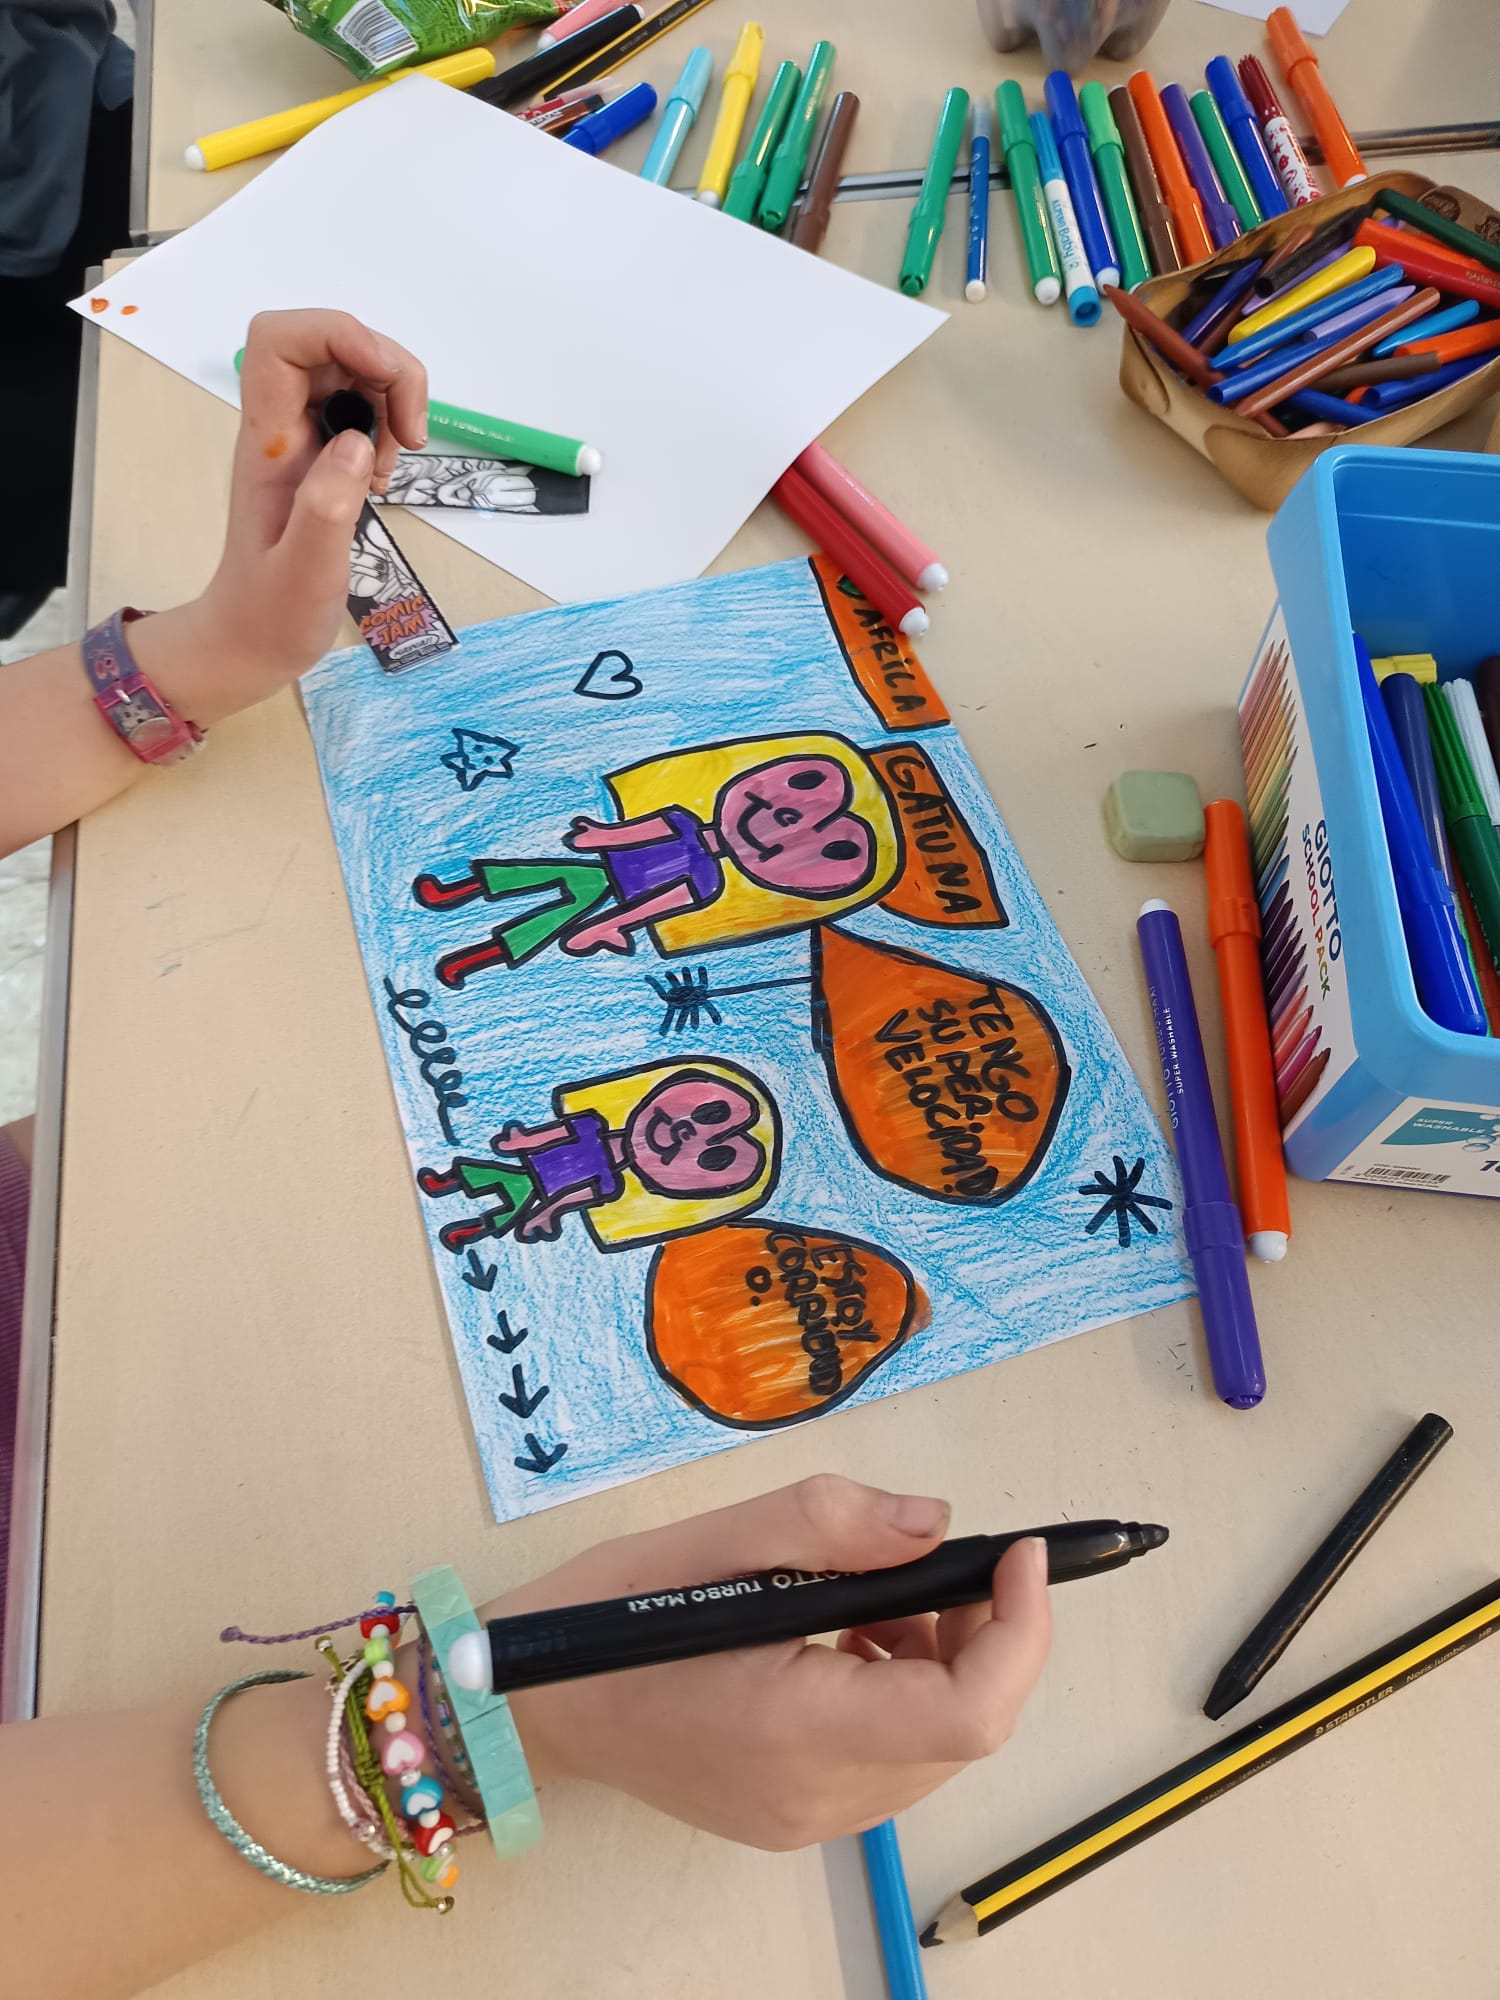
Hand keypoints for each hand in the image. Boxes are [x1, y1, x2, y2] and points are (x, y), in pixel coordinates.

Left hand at [135, 310, 428, 727]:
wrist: (250, 640)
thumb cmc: (272, 614)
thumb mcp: (305, 573)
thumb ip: (327, 508)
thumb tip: (357, 443)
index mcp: (267, 441)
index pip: (281, 341)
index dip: (339, 335)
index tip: (387, 384)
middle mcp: (281, 425)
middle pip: (329, 343)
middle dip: (386, 370)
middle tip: (412, 438)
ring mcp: (301, 437)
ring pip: (352, 370)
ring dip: (394, 400)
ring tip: (399, 462)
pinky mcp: (320, 456)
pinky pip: (360, 408)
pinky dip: (389, 426)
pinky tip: (386, 477)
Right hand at [502, 1476, 1051, 1848]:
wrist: (529, 1703)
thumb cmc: (606, 1618)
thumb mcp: (715, 1536)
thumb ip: (832, 1525)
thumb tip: (932, 1523)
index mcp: (795, 1729)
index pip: (967, 1711)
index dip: (1019, 1630)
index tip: (1019, 1554)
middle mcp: (813, 1795)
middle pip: (963, 1728)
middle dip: (982, 1633)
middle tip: (942, 1559)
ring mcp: (804, 1817)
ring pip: (934, 1745)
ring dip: (941, 1661)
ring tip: (880, 1591)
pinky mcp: (794, 1815)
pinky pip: (890, 1759)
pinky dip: (900, 1690)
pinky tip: (850, 1634)